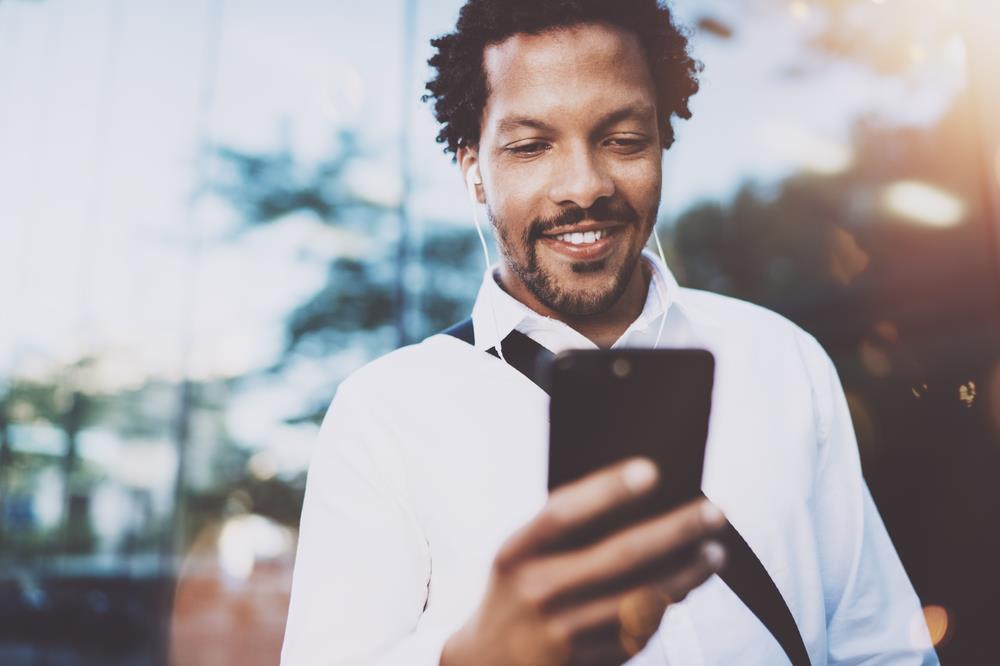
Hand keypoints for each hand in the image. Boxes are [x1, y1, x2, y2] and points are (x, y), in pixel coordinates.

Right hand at [440, 458, 727, 665]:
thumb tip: (635, 495)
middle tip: (716, 511)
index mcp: (516, 552)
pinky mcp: (582, 663)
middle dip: (676, 531)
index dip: (607, 490)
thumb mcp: (518, 555)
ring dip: (686, 575)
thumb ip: (561, 530)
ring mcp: (560, 632)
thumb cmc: (514, 592)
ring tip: (715, 553)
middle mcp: (537, 590)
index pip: (564, 513)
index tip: (652, 470)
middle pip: (620, 555)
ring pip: (640, 599)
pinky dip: (664, 609)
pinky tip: (683, 589)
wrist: (484, 665)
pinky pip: (636, 633)